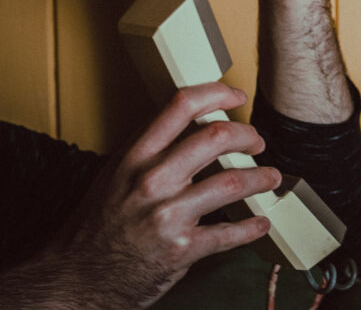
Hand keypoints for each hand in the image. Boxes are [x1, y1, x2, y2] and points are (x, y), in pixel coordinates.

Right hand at [42, 83, 279, 307]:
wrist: (78, 278)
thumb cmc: (100, 224)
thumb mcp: (116, 175)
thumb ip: (151, 148)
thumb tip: (193, 122)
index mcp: (135, 157)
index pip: (180, 105)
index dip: (217, 93)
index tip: (237, 97)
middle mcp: (151, 181)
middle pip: (216, 137)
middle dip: (248, 136)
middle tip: (258, 143)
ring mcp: (167, 216)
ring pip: (232, 183)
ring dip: (261, 178)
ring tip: (271, 177)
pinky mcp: (181, 250)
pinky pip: (229, 234)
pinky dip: (252, 227)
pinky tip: (261, 223)